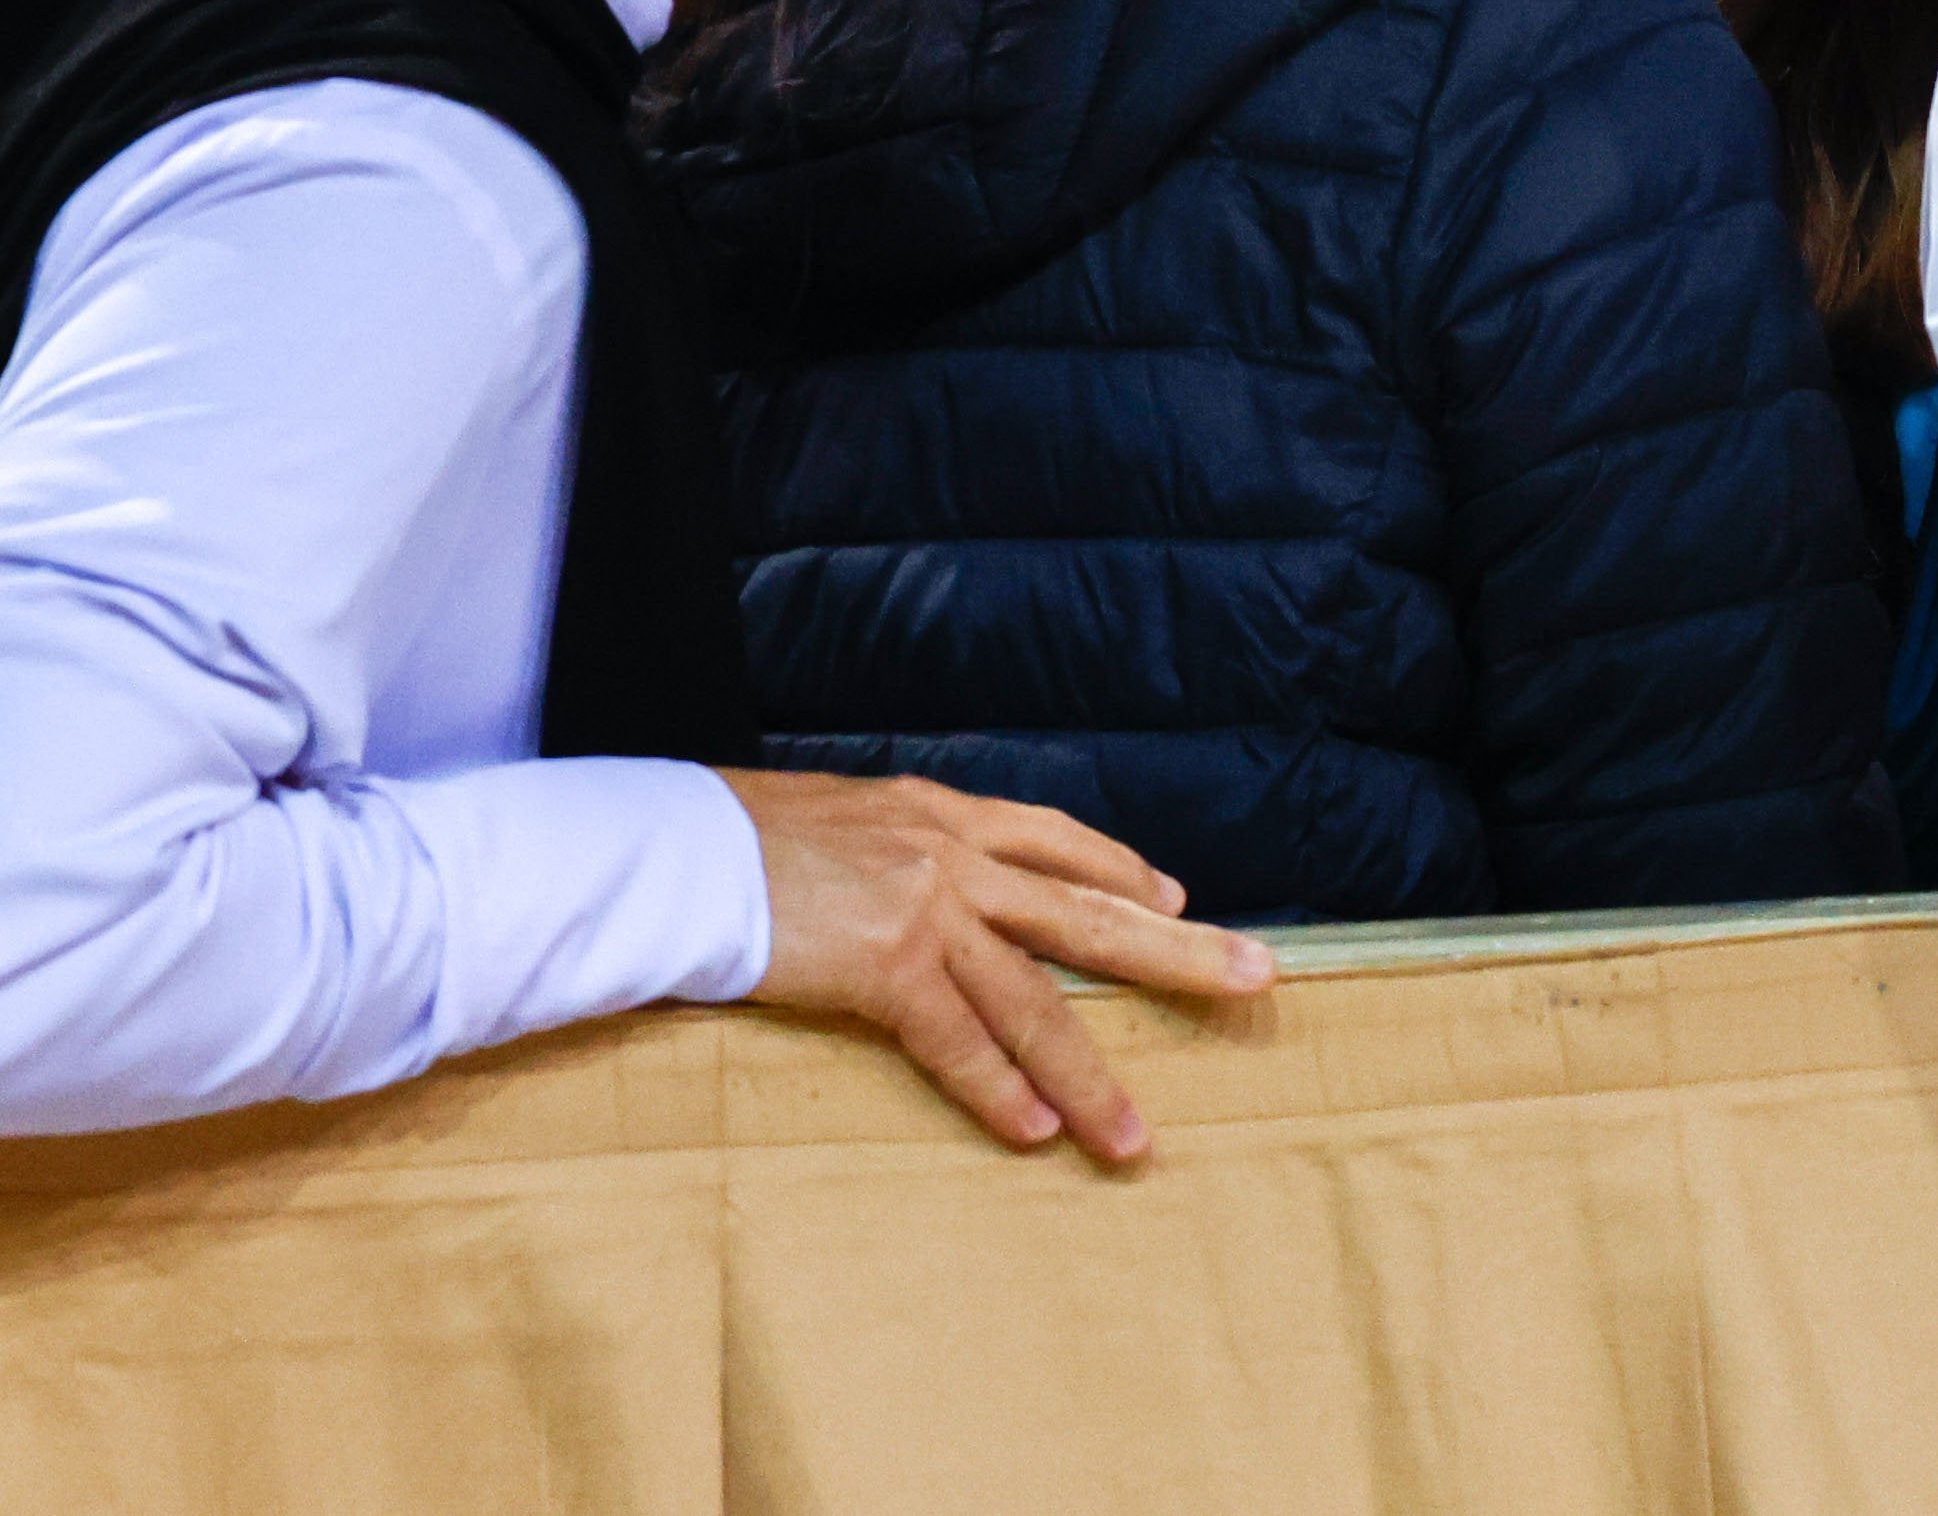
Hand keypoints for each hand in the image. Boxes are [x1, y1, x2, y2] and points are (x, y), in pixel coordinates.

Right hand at [722, 769, 1273, 1163]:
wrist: (672, 850)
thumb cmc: (734, 835)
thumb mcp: (839, 813)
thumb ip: (895, 841)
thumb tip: (912, 869)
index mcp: (942, 811)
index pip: (1057, 839)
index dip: (1121, 871)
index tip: (1173, 899)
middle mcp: (953, 855)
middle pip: (1091, 910)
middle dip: (1179, 950)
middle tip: (1255, 977)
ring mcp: (928, 910)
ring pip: (1037, 999)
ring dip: (1090, 1073)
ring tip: (1135, 1135)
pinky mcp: (887, 966)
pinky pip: (960, 1041)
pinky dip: (1000, 1090)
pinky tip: (1038, 1131)